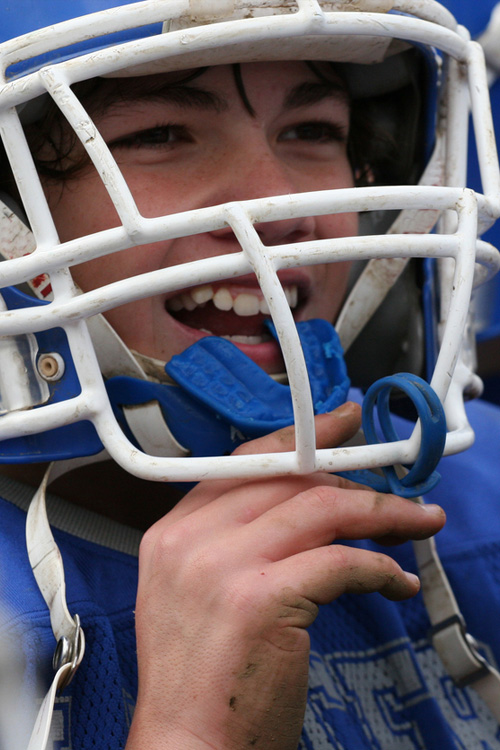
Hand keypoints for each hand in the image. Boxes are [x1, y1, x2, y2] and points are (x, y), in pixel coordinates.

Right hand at [126, 402, 444, 749]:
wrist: (185, 746)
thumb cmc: (201, 680)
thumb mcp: (197, 593)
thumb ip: (234, 541)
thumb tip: (302, 510)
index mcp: (173, 533)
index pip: (243, 463)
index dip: (298, 439)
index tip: (337, 428)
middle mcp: (191, 540)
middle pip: (288, 478)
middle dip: (353, 480)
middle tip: (395, 494)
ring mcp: (223, 566)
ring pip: (322, 508)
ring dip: (382, 516)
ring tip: (415, 525)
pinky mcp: (262, 599)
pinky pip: (341, 561)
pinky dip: (380, 567)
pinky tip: (394, 582)